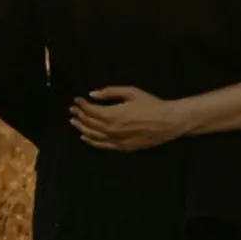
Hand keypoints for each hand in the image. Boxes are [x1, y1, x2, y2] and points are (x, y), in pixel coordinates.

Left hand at [70, 86, 189, 151]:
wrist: (168, 121)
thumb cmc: (151, 104)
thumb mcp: (131, 92)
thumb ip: (110, 92)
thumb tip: (92, 94)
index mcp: (113, 114)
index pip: (90, 110)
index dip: (82, 104)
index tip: (77, 99)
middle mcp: (112, 129)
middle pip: (89, 123)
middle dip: (79, 115)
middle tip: (73, 109)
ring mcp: (117, 140)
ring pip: (93, 136)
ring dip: (81, 128)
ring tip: (74, 122)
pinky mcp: (122, 147)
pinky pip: (102, 146)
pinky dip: (91, 141)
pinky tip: (85, 137)